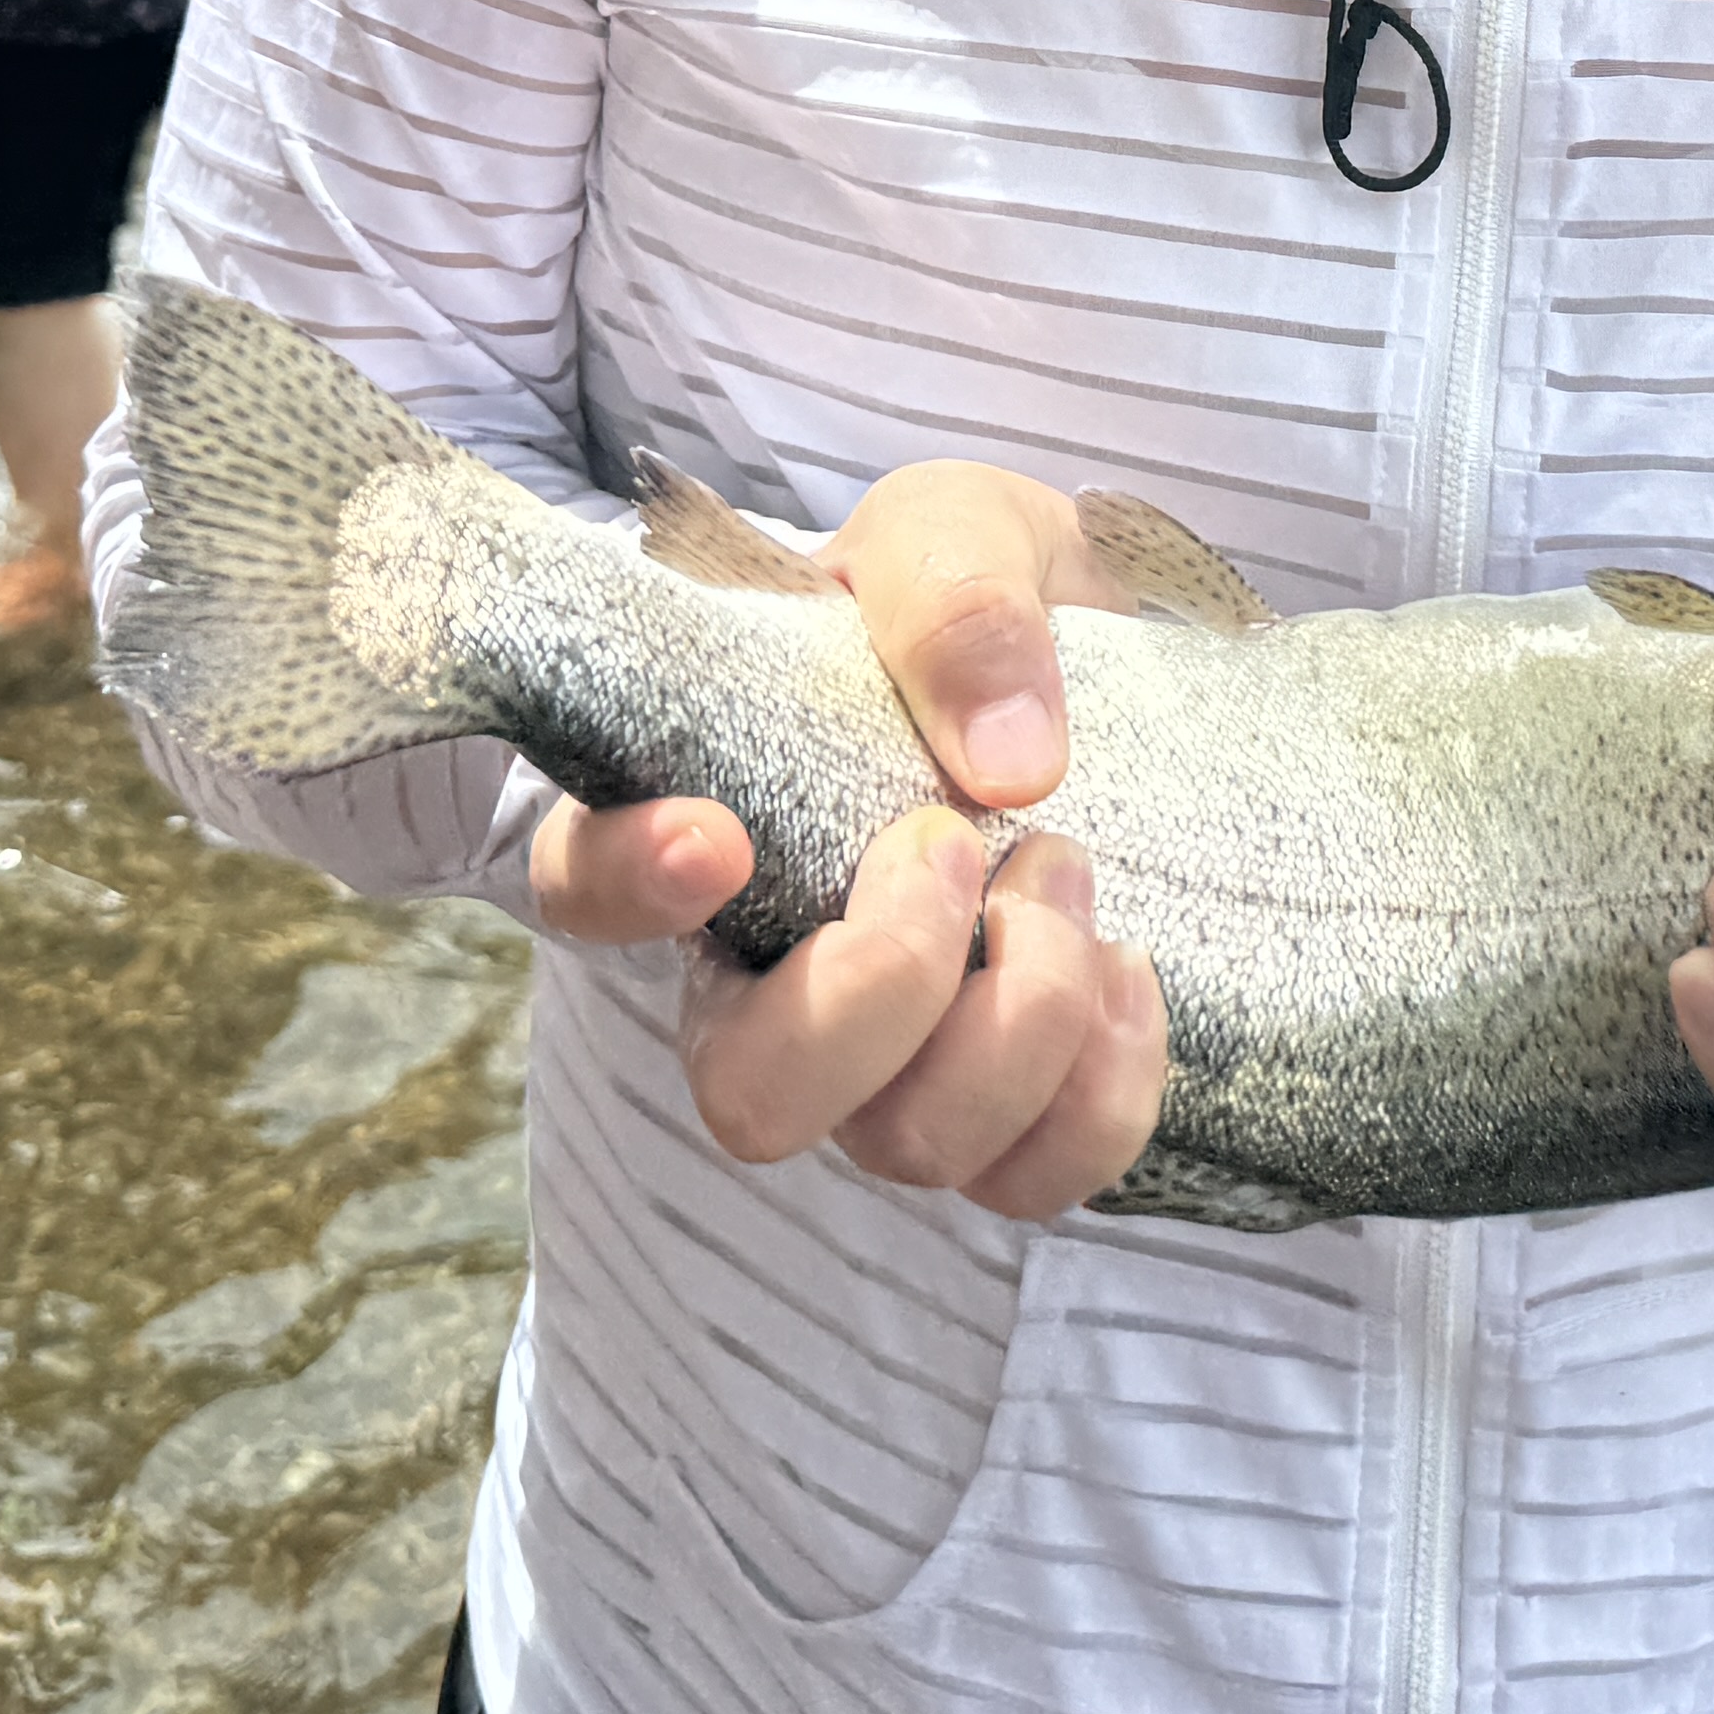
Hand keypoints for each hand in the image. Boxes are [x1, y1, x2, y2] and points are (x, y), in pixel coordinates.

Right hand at [521, 458, 1165, 1219]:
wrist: (1096, 646)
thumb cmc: (972, 594)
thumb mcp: (954, 534)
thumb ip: (953, 602)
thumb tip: (1009, 763)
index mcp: (701, 819)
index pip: (584, 888)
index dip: (627, 888)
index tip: (717, 831)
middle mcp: (771, 975)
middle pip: (754, 1094)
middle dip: (881, 988)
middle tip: (957, 842)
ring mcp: (890, 1063)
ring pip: (905, 1148)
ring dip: (1016, 1022)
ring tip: (1065, 866)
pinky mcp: (1012, 1107)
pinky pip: (1040, 1180)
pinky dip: (1104, 1094)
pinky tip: (1129, 970)